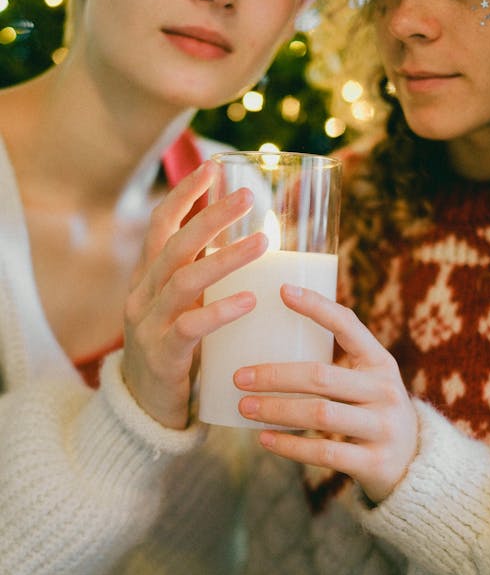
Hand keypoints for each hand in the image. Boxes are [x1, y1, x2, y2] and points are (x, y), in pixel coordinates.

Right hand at [122, 161, 266, 428]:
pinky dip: (221, 311)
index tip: (212, 166)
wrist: (144, 408)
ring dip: (225, 258)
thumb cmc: (175, 352)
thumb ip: (203, 281)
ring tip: (263, 243)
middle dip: (210, 216)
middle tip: (248, 196)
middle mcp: (142, 294)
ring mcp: (147, 324)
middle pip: (175, 245)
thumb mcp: (183, 309)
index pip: (161, 226)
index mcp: (148, 278)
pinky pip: (191, 328)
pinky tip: (249, 300)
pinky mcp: (162, 355)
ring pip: (184, 280)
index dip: (184, 194)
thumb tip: (251, 249)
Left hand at [234, 284, 417, 502]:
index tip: (282, 291)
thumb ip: (336, 365)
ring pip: (320, 413)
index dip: (316, 306)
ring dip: (277, 410)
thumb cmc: (373, 412)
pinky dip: (290, 446)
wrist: (416, 464)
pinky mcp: (375, 462)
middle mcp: (385, 391)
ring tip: (245, 407)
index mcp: (380, 363)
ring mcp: (383, 427)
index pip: (348, 325)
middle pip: (322, 376)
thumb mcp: (368, 381)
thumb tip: (269, 342)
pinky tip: (264, 439)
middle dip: (275, 375)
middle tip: (240, 377)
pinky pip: (325, 451)